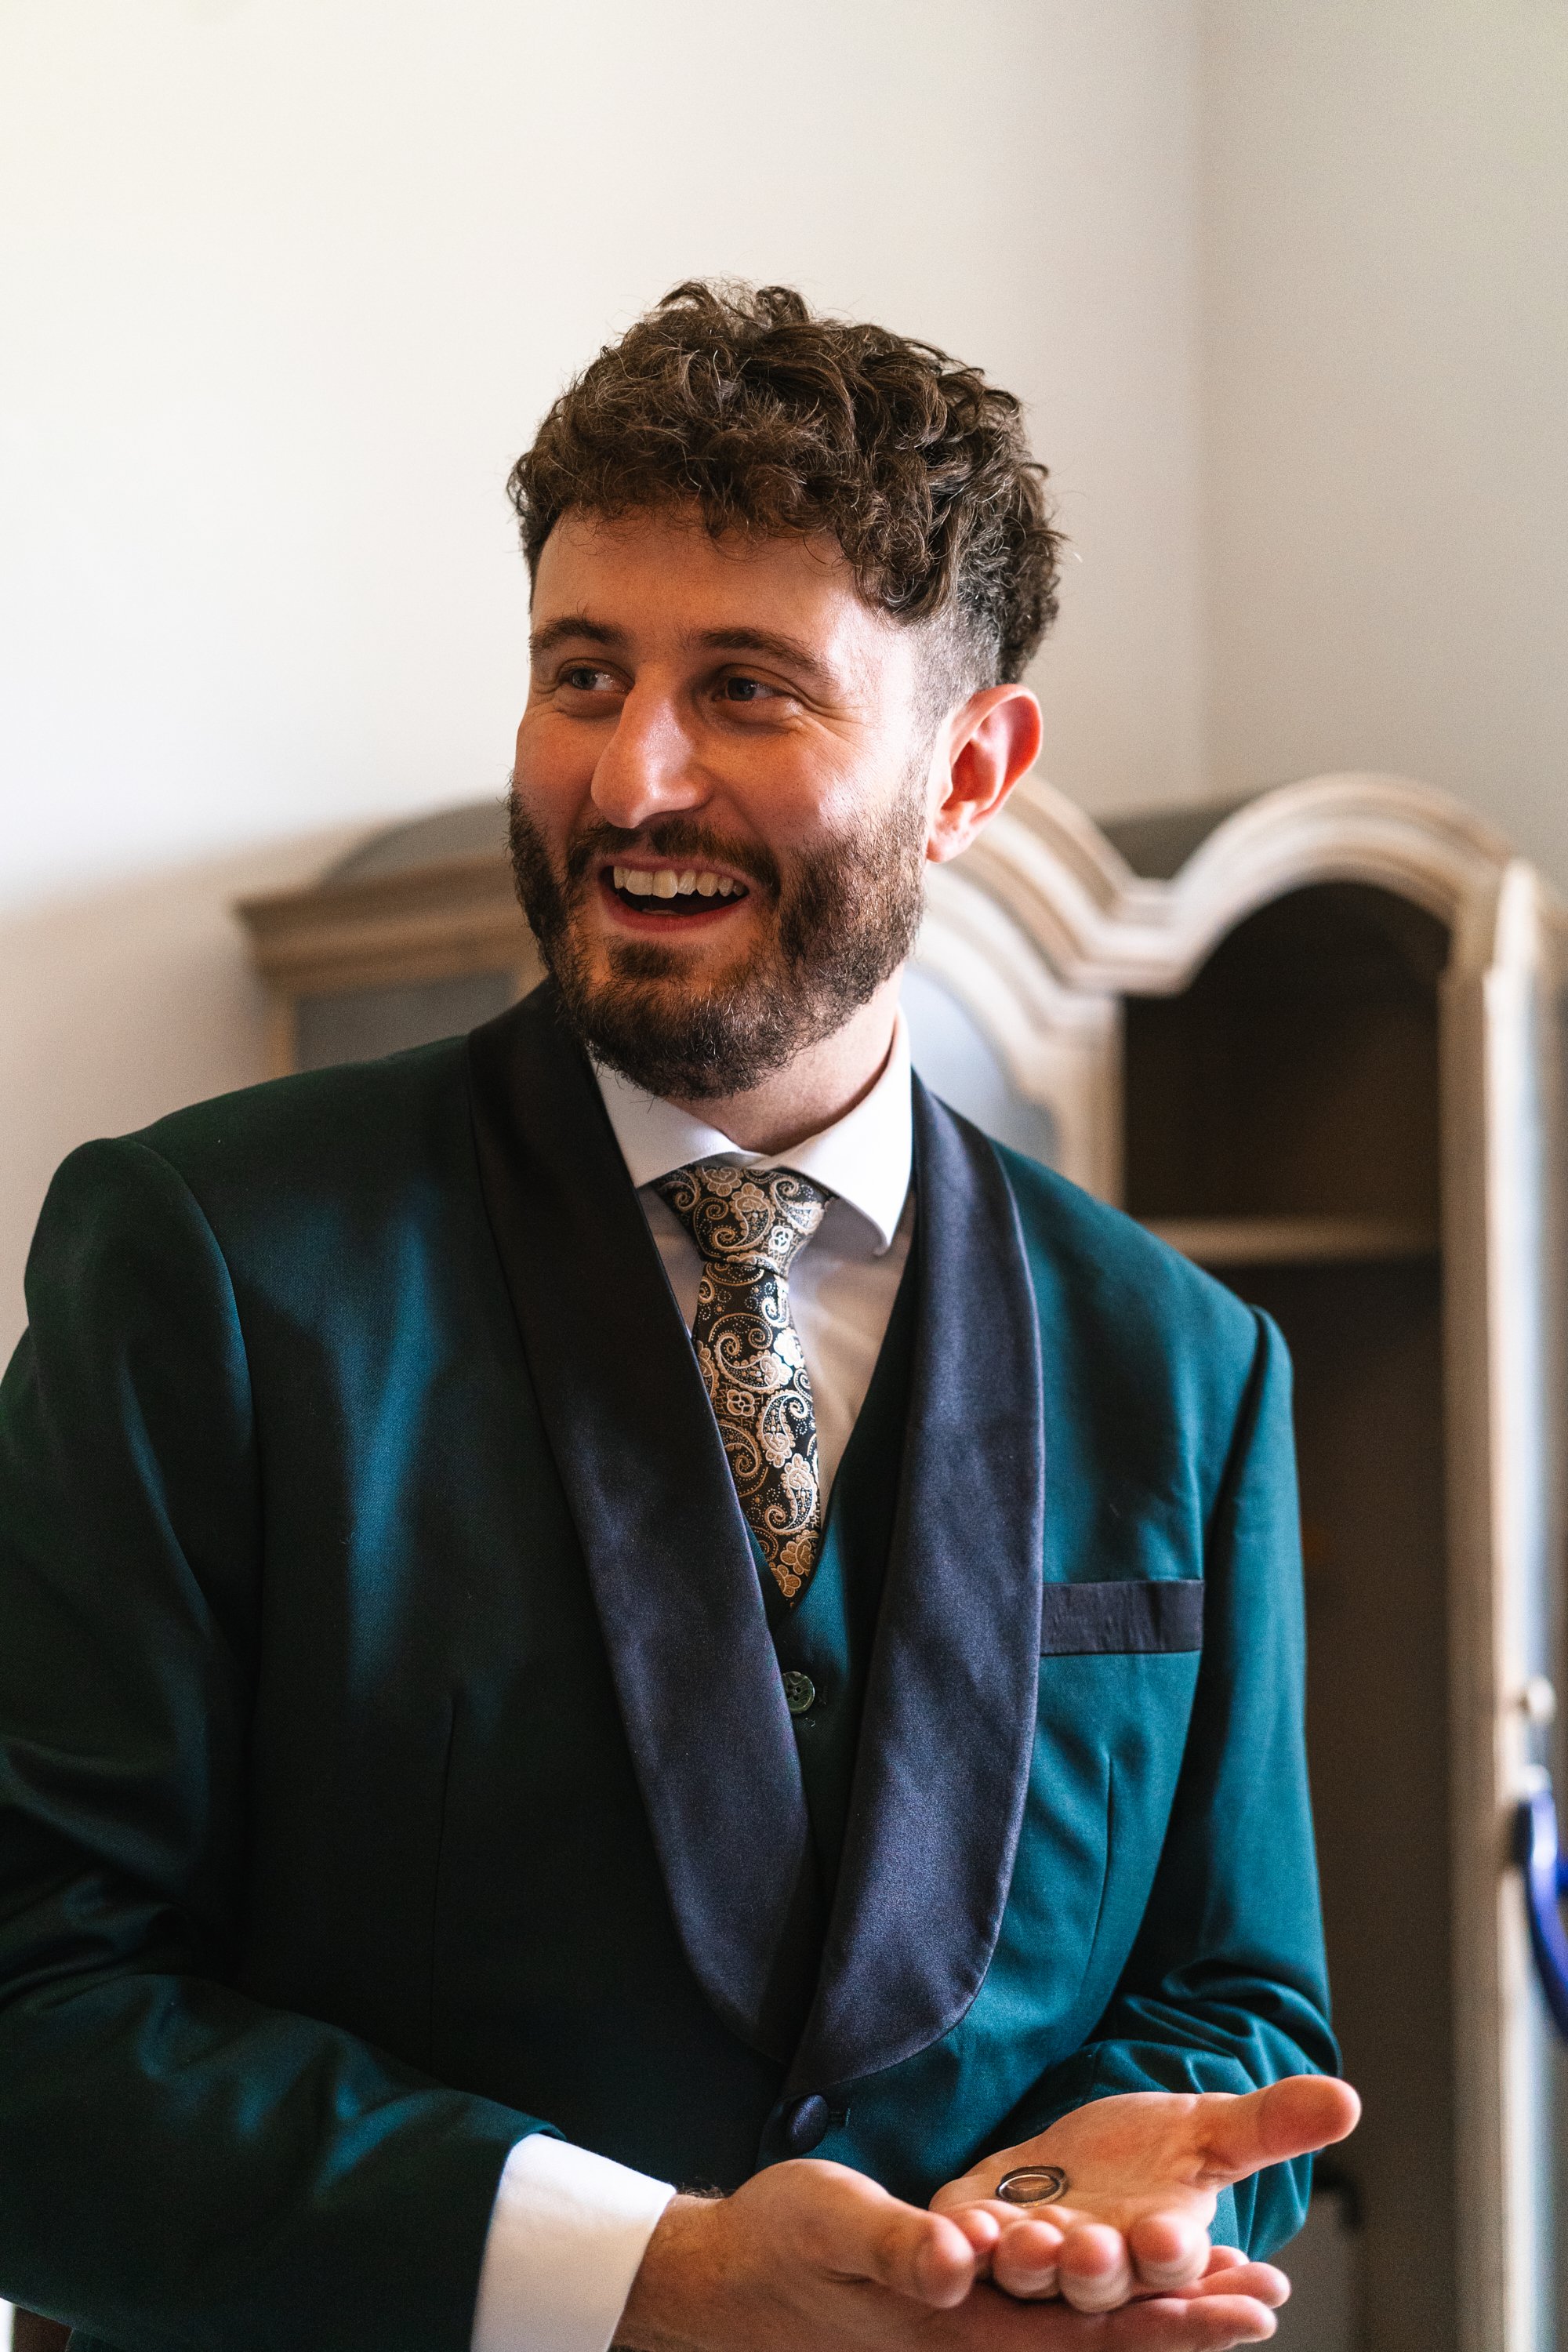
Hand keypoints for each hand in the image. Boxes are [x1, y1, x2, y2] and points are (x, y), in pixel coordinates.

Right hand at [615, 2156, 1306, 2350]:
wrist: (724, 2285)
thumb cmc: (774, 2249)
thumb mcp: (829, 2223)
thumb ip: (895, 2247)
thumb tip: (961, 2261)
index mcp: (957, 2329)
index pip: (1086, 2337)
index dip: (1166, 2324)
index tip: (1239, 2304)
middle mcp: (978, 2339)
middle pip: (1102, 2341)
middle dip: (1186, 2322)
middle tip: (1268, 2295)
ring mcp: (970, 2327)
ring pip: (1085, 2330)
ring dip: (1159, 2313)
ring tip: (1237, 2288)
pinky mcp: (958, 2305)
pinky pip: (1049, 2313)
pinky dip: (1106, 2298)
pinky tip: (1139, 2274)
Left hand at [931, 2074, 1360, 2312]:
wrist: (1076, 2156)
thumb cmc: (1152, 2154)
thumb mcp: (1208, 2131)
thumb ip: (1270, 2124)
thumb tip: (1348, 2100)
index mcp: (1162, 2250)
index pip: (1176, 2263)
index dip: (1178, 2259)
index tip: (1175, 2235)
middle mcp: (1100, 2269)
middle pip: (1101, 2279)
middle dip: (1100, 2267)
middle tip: (1099, 2245)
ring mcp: (1034, 2257)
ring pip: (1033, 2270)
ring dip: (1031, 2259)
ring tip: (1028, 2238)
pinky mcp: (975, 2232)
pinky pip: (965, 2249)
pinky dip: (963, 2240)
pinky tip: (962, 2223)